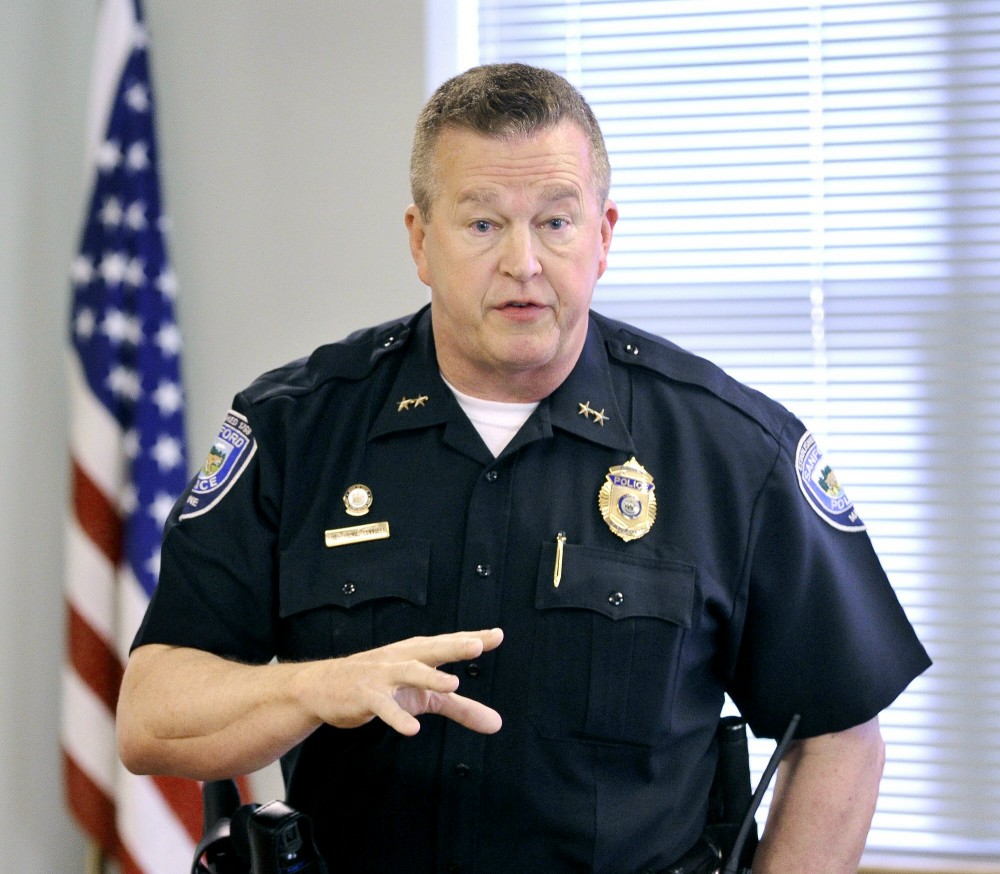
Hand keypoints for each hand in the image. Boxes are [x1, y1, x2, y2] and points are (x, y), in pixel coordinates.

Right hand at [296, 628, 503, 735]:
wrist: (324, 688)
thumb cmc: (382, 686)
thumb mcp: (423, 697)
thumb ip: (461, 708)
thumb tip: (497, 724)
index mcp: (417, 653)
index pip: (449, 644)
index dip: (474, 637)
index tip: (498, 634)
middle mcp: (402, 658)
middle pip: (432, 649)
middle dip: (454, 645)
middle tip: (479, 643)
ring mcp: (383, 676)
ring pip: (409, 671)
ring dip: (430, 677)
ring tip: (453, 684)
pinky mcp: (366, 696)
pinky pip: (383, 707)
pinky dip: (397, 716)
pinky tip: (412, 728)